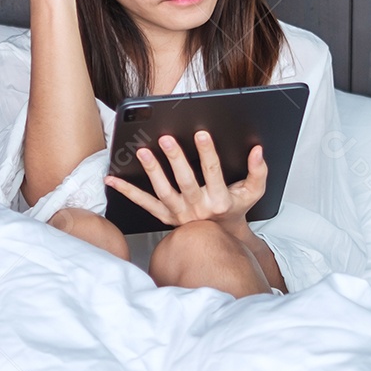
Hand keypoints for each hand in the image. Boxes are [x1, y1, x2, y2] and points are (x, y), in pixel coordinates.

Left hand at [103, 130, 267, 236]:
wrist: (220, 237)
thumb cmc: (235, 209)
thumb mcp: (254, 192)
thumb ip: (258, 171)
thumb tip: (258, 150)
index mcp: (219, 200)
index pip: (213, 172)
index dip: (207, 152)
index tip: (201, 133)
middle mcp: (197, 208)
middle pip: (185, 181)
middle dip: (175, 159)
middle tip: (166, 138)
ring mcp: (178, 213)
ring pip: (163, 191)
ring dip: (152, 171)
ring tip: (142, 152)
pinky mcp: (164, 216)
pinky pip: (143, 204)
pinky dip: (126, 191)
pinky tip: (111, 178)